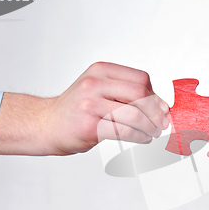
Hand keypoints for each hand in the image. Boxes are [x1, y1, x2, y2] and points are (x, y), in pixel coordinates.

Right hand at [0, 62, 169, 155]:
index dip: (155, 95)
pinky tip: (142, 139)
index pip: (140, 78)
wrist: (46, 125)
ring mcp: (90, 104)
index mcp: (101, 71)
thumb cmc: (77, 110)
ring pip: (134, 114)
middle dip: (156, 112)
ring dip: (149, 127)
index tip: (162, 108)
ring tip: (153, 133)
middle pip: (140, 94)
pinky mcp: (90, 125)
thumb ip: (126, 93)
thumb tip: (160, 104)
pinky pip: (124, 131)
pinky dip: (139, 137)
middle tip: (162, 123)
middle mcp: (94, 83)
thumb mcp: (99, 90)